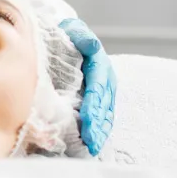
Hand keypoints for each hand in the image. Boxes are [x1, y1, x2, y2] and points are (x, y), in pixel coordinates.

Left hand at [59, 18, 115, 155]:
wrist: (71, 36)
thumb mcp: (75, 31)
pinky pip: (102, 116)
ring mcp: (105, 90)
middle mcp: (106, 79)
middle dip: (98, 124)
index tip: (88, 120)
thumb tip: (92, 43)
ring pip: (106, 113)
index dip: (93, 104)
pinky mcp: (100, 98)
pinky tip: (93, 143)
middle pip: (104, 104)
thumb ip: (82, 36)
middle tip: (91, 141)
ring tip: (93, 146)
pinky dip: (99, 130)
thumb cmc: (70, 34)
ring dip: (101, 131)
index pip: (98, 87)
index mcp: (100, 63)